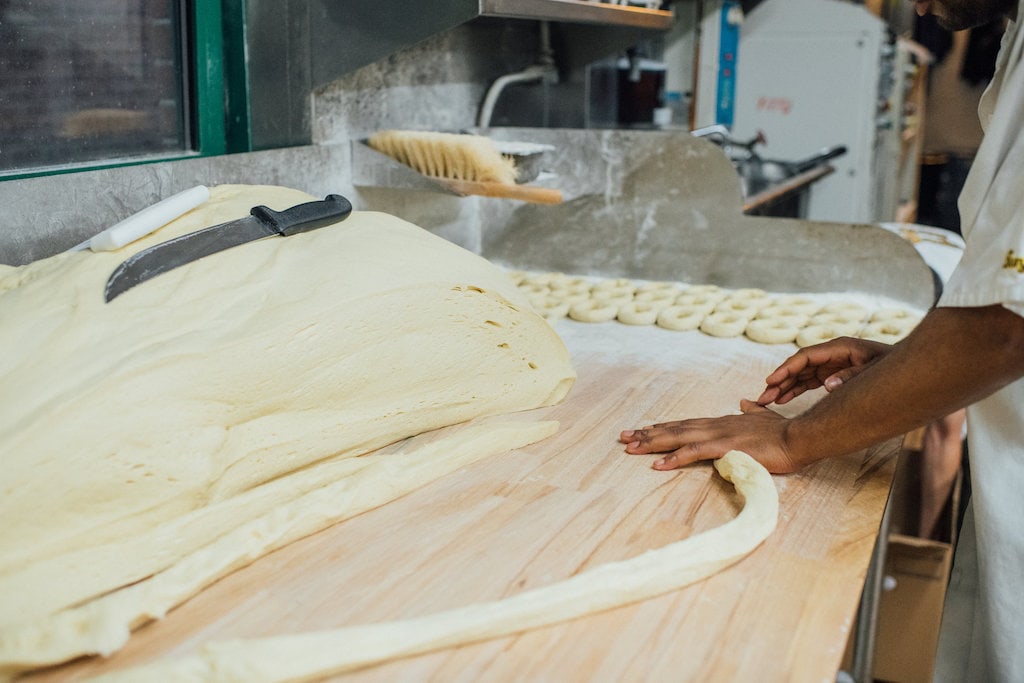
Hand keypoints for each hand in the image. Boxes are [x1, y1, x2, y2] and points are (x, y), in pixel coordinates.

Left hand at [620, 399, 803, 473]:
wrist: (798, 437)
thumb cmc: (782, 433)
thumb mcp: (763, 420)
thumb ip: (752, 411)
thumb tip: (744, 402)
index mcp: (721, 423)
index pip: (685, 424)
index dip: (662, 428)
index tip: (642, 431)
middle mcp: (714, 426)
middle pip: (674, 429)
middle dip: (647, 434)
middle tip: (623, 438)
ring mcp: (718, 435)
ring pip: (677, 438)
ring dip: (652, 443)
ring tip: (630, 449)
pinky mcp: (725, 448)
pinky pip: (694, 453)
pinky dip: (674, 458)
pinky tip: (657, 465)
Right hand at [757, 336, 890, 405]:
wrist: (911, 368)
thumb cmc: (893, 366)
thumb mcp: (875, 369)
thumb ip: (851, 376)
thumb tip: (826, 385)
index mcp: (839, 348)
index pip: (805, 356)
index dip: (786, 369)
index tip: (770, 382)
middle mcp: (832, 354)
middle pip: (799, 366)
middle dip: (779, 381)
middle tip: (763, 398)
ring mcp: (831, 364)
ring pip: (801, 374)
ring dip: (784, 387)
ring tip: (768, 402)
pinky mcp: (833, 373)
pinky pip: (808, 381)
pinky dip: (795, 390)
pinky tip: (783, 400)